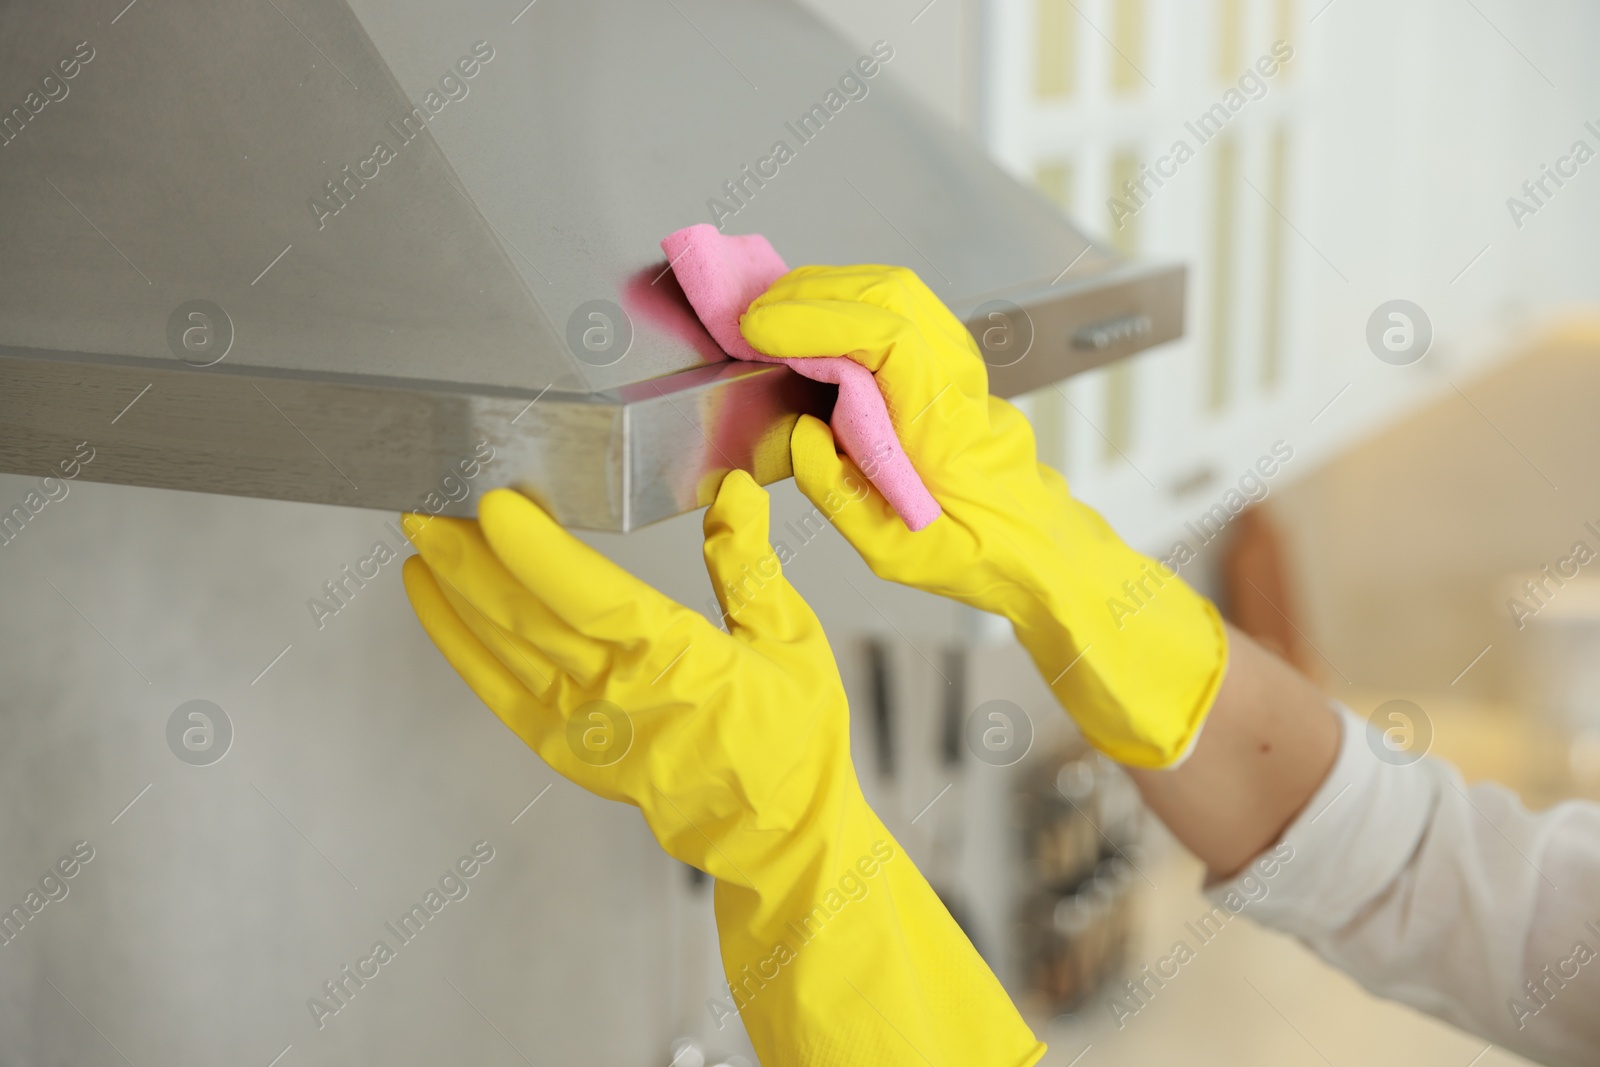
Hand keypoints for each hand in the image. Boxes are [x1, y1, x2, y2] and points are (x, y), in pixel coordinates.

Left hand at [400, 470, 1041, 1065]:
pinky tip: (434, 597)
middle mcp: (620, 696)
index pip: (593, 600)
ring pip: (502, 645)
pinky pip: (497, 688)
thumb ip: (750, 565)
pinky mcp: (565, 748)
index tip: (495, 504)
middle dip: (468, 552)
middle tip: (428, 494)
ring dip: (455, 586)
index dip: (538, 552)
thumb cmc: (791, 741)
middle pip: (526, 616)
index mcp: (681, 665)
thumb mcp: (792, 641)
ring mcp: (584, 727)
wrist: (773, 836)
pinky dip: (457, 640)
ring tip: (421, 529)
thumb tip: (733, 492)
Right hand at [741, 265, 1226, 767]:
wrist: (1029, 544)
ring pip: (897, 291)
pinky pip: (900, 308)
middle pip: (893, 294)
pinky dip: (848, 300)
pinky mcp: (948, 360)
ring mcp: (959, 364)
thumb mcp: (890, 549)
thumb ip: (837, 490)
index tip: (761, 332)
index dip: (819, 321)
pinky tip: (813, 324)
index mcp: (945, 430)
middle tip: (753, 320)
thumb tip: (797, 430)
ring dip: (828, 290)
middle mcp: (958, 383)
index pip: (890, 339)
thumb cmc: (970, 553)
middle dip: (812, 292)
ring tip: (773, 318)